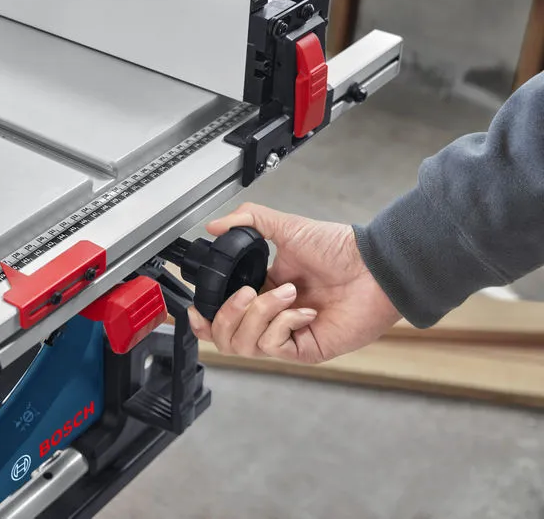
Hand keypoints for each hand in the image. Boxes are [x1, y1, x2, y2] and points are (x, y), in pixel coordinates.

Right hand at [186, 203, 400, 362]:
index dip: (204, 318)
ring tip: (284, 293)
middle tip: (249, 292)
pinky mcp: (304, 349)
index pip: (221, 318)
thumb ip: (248, 220)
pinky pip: (273, 346)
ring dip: (259, 314)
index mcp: (262, 293)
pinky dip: (282, 323)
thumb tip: (213, 225)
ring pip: (244, 345)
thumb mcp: (286, 227)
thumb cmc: (339, 249)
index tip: (196, 309)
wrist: (373, 266)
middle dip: (228, 314)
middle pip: (225, 338)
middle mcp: (271, 318)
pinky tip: (303, 309)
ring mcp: (287, 336)